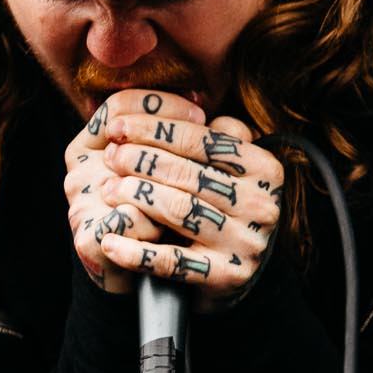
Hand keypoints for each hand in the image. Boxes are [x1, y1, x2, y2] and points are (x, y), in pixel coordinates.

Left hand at [65, 88, 284, 307]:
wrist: (235, 271)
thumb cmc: (221, 206)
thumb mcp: (227, 166)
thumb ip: (212, 135)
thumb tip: (185, 96)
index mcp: (265, 168)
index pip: (202, 139)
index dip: (155, 129)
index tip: (117, 126)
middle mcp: (262, 204)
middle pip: (187, 173)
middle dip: (140, 161)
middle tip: (110, 157)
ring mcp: (246, 242)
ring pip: (178, 210)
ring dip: (134, 197)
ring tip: (107, 190)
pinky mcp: (226, 276)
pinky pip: (172, 261)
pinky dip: (135, 252)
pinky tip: (110, 242)